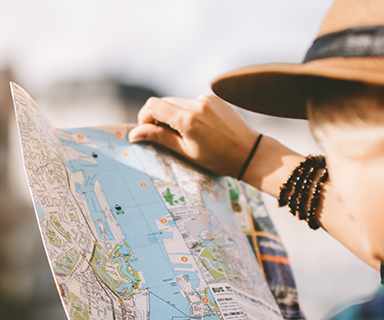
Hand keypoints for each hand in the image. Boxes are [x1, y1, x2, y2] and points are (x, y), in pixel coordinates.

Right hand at [129, 94, 259, 176]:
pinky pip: (191, 102)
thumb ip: (160, 138)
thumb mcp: (186, 152)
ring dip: (174, 115)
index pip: (153, 105)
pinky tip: (200, 128)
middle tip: (167, 137)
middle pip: (163, 103)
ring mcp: (206, 98)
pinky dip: (188, 113)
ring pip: (177, 102)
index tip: (149, 132)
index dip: (145, 118)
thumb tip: (134, 133)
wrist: (249, 153)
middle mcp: (196, 103)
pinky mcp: (213, 98)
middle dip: (159, 118)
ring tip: (187, 135)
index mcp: (188, 118)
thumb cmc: (217, 158)